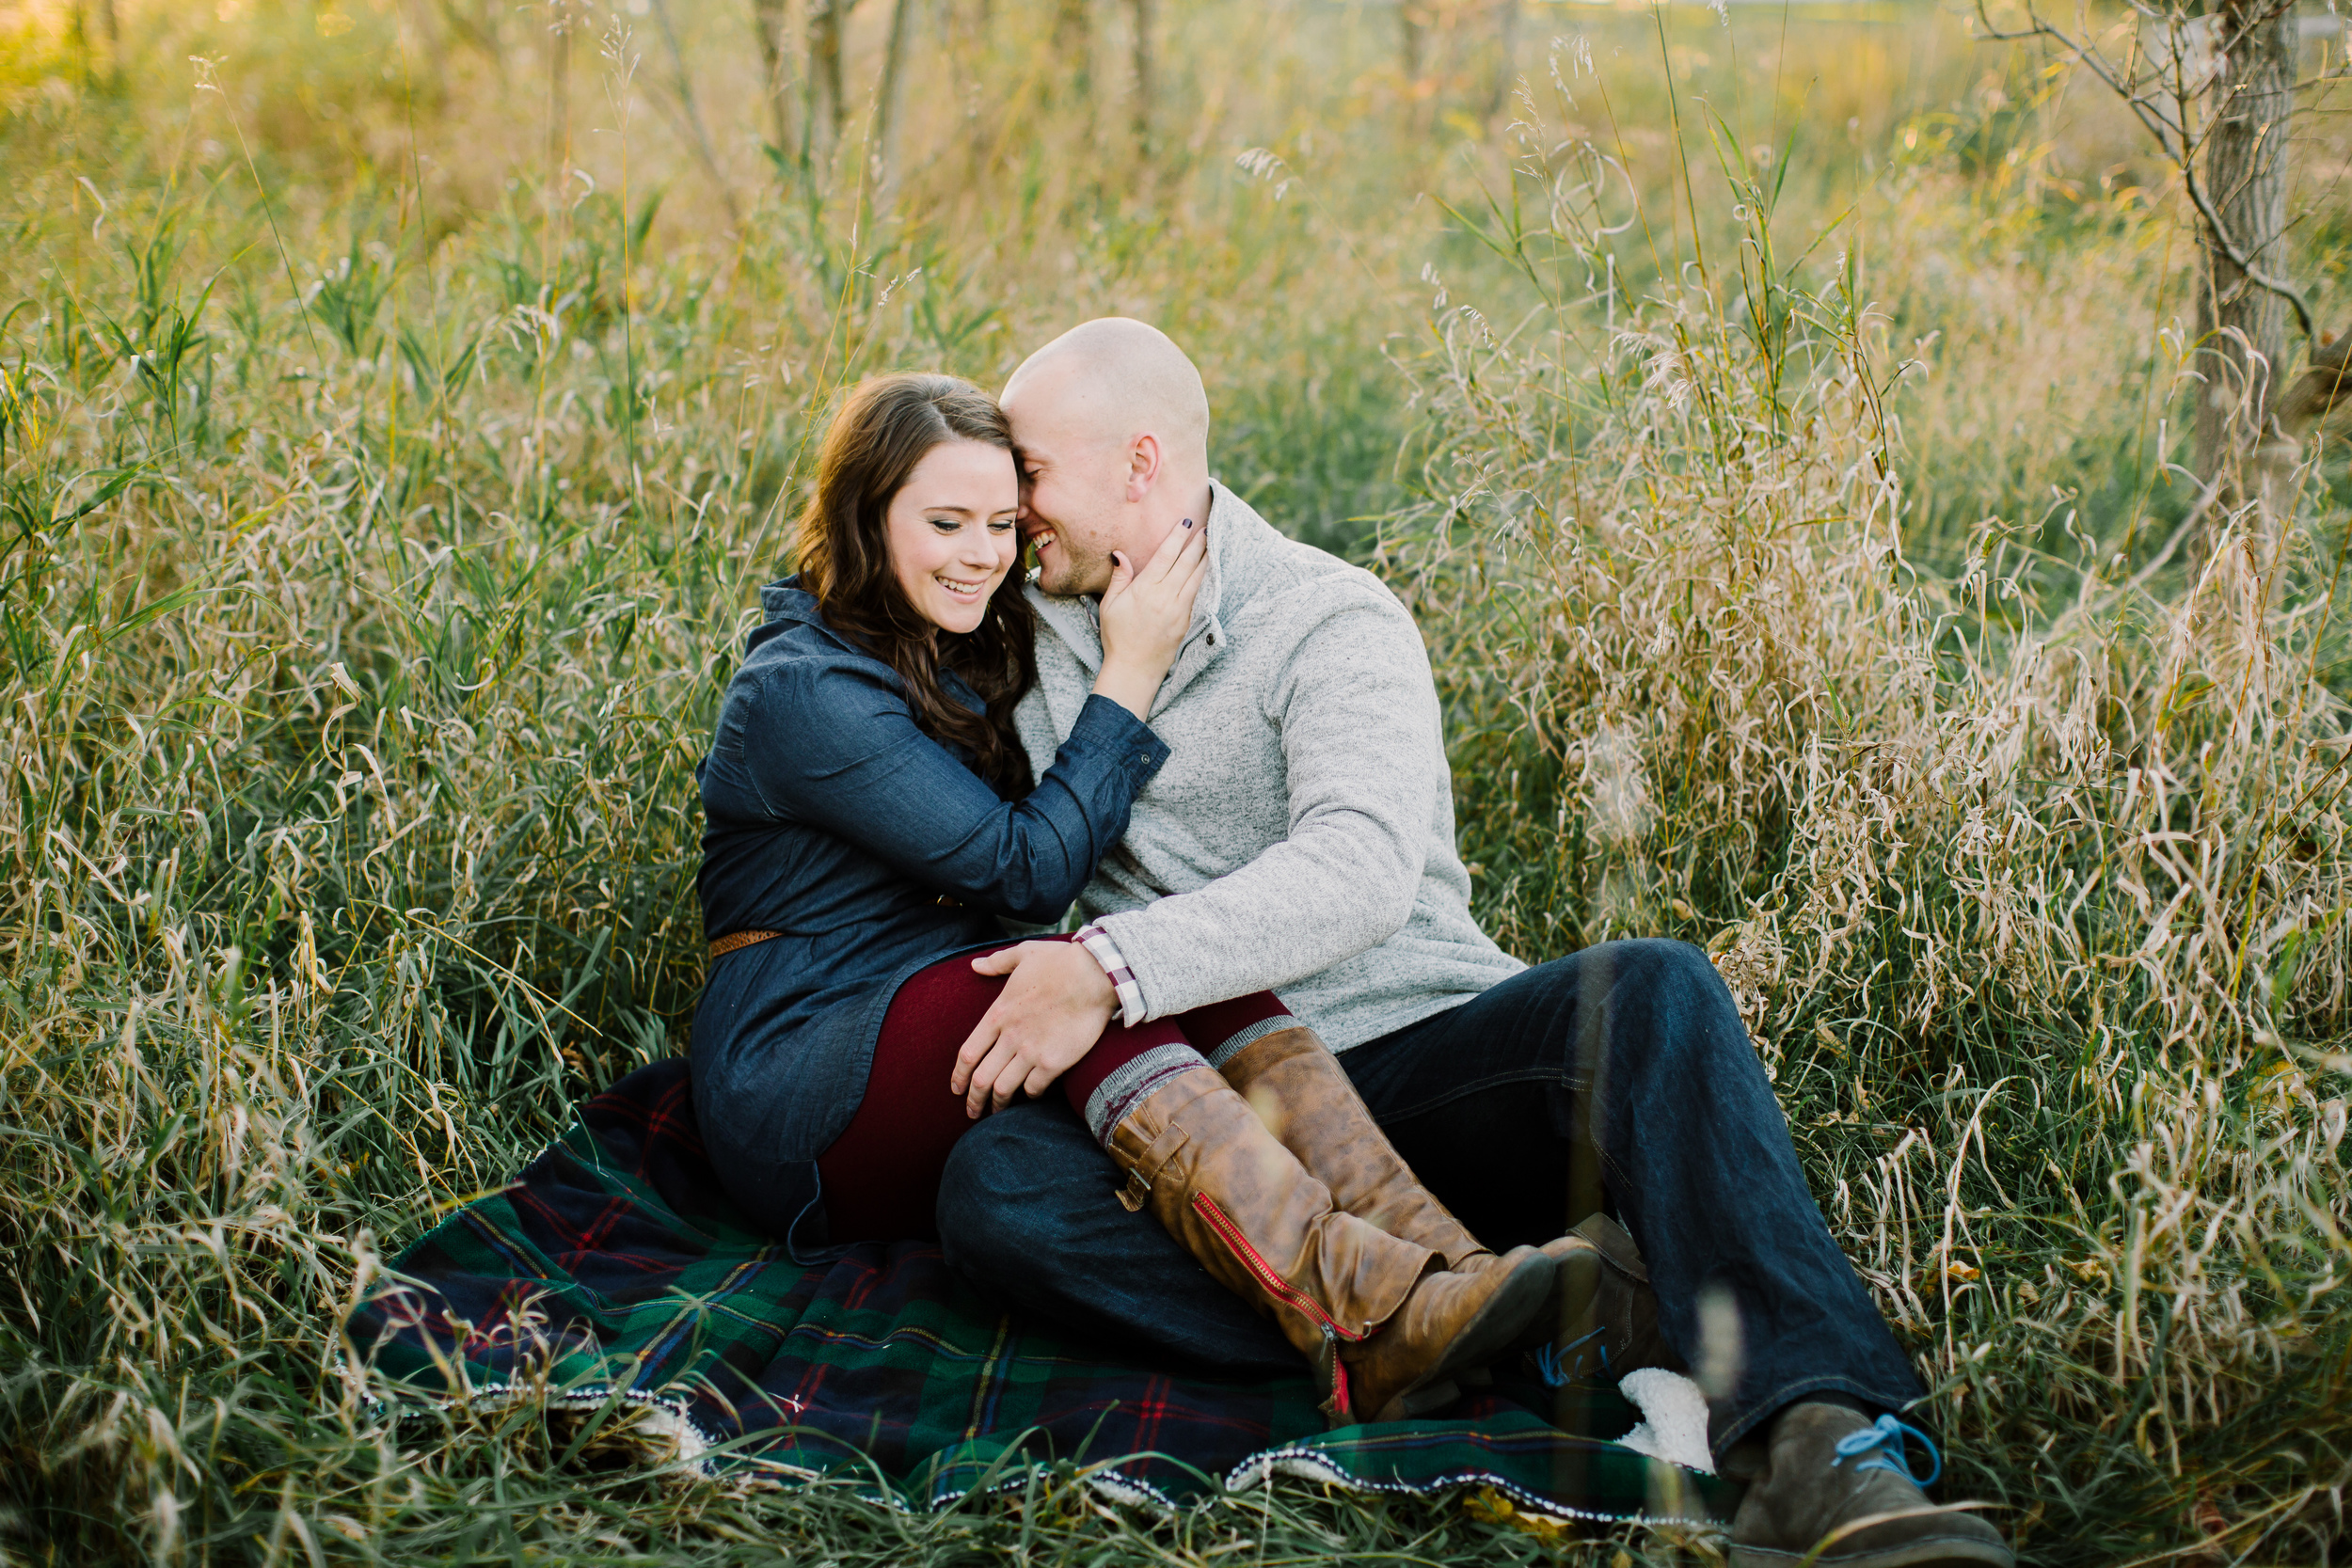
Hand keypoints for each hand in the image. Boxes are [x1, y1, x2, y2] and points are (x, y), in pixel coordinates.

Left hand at [949, 941, 1117, 1116]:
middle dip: (973, 1101)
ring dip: (998, 1104)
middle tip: (972, 1112)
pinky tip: (1031, 1095)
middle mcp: (1010, 1036)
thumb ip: (997, 962)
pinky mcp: (1054, 1062)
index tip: (956, 1089)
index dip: (958, 1076)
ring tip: (998, 1112)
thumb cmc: (1062, 962)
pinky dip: (1029, 1095)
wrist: (1096, 975)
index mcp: (998, 1013)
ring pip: (1004, 1088)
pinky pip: (1034, 1088)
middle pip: (981, 1079)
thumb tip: (975, 965)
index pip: (968, 1054)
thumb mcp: (1024, 954)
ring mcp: (1031, 1051)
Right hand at [1092, 515, 1208, 719]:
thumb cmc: (1117, 637)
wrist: (1134, 669)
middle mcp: (1166, 597)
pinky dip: (1206, 579)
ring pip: (1197, 577)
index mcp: (1146, 589)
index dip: (1177, 536)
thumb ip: (1119, 578)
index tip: (1185, 522)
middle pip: (1186, 563)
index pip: (1165, 555)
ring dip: (1206, 558)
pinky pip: (1199, 594)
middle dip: (1197, 543)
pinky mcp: (1187, 621)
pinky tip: (1209, 570)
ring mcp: (1180, 610)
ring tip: (1212, 543)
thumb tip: (1120, 554)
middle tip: (1206, 527)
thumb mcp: (1110, 605)